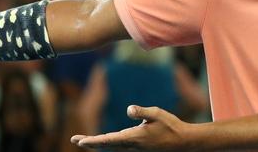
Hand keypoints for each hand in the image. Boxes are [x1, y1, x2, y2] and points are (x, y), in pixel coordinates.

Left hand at [71, 105, 197, 150]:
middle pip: (106, 145)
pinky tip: (103, 142)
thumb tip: (129, 109)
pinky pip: (118, 147)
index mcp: (134, 137)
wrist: (183, 142)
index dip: (93, 140)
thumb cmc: (170, 126)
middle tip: (74, 139)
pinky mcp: (138, 147)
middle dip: (90, 142)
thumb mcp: (157, 114)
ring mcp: (135, 148)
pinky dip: (107, 144)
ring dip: (97, 143)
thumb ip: (142, 111)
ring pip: (111, 146)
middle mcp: (132, 145)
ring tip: (84, 140)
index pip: (109, 140)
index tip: (79, 141)